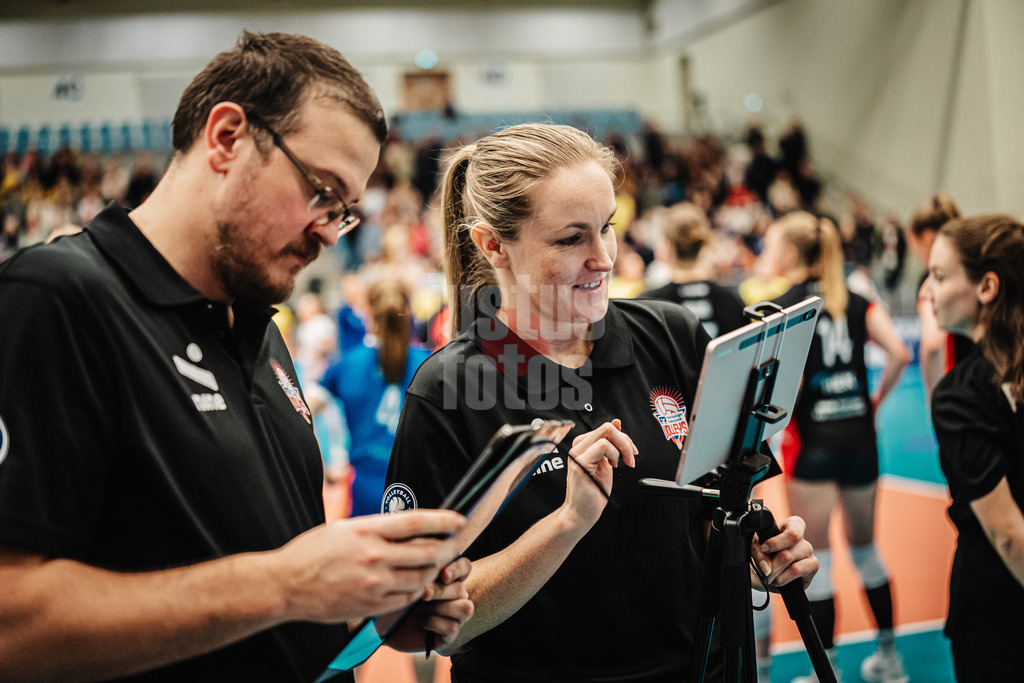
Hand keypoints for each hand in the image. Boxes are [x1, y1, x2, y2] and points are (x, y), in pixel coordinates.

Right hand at [270, 510, 465, 622]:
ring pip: (421, 578)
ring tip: (437, 566)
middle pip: (427, 552)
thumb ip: (375, 528)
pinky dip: (416, 591)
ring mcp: (374, 584)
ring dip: (434, 572)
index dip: (443, 520)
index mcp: (367, 531)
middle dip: (447, 549)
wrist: (284, 585)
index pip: (416, 522)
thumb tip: (406, 526)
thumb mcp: (343, 528)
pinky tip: (417, 585)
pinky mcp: (370, 605)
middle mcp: (374, 556)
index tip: (458, 519)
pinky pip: (406, 599)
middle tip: (455, 546)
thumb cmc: (311, 552)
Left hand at [385, 557, 473, 652]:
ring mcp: (453, 615)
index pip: (464, 567)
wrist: (383, 624)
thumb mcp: (405, 576)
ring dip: (443, 607)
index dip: (457, 569)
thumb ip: (421, 565)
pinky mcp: (449, 634)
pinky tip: (422, 622)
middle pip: (462, 589)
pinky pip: (453, 627)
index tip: (444, 575)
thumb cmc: (393, 595)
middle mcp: (454, 595)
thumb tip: (435, 557)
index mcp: (448, 577)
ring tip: (424, 608)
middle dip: (442, 591)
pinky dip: (436, 623)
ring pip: (465, 608)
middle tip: (424, 594)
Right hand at [562, 419, 636, 527]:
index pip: (606, 428)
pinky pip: (602, 446)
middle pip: (607, 427)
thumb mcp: (607, 463)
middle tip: (630, 458)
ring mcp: (578, 453)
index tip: (631, 452)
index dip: (623, 438)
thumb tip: (617, 423)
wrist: (581, 513)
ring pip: (606, 433)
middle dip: (625, 441)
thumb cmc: (592, 493)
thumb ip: (611, 445)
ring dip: (622, 449)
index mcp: (584, 445)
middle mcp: (579, 447)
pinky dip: (614, 455)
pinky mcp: (580, 463)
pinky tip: (613, 466)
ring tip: (620, 464)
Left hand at [750, 515, 817, 589]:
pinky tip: (778, 581)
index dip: (778, 539)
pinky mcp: (813, 567)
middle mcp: (801, 539)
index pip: (795, 525)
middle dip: (772, 559)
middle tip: (764, 569)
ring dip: (775, 570)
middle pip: (789, 546)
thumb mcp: (754, 549)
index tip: (764, 548)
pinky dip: (783, 578)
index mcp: (789, 527)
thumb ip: (757, 551)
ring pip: (790, 557)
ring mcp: (808, 552)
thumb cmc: (760, 557)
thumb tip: (767, 566)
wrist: (763, 577)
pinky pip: (797, 570)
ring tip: (769, 577)